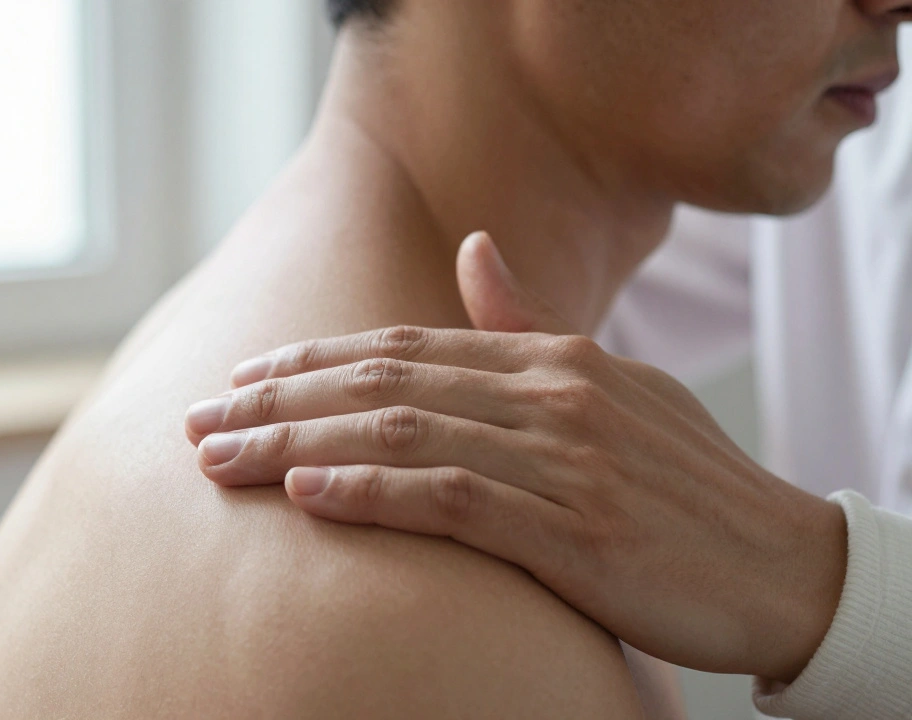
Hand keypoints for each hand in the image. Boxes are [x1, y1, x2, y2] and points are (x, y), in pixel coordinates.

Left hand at [184, 232, 848, 682]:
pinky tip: (305, 497)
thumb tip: (472, 249)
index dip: (312, 361)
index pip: (404, 347)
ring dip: (296, 446)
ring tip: (219, 459)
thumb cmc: (684, 482)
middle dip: (278, 401)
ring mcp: (563, 459)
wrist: (785, 564)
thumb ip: (528, 323)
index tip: (241, 377)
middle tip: (198, 420)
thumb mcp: (612, 382)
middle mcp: (550, 394)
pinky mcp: (573, 529)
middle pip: (382, 385)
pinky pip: (451, 501)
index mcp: (553, 359)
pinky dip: (371, 494)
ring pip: (400, 438)